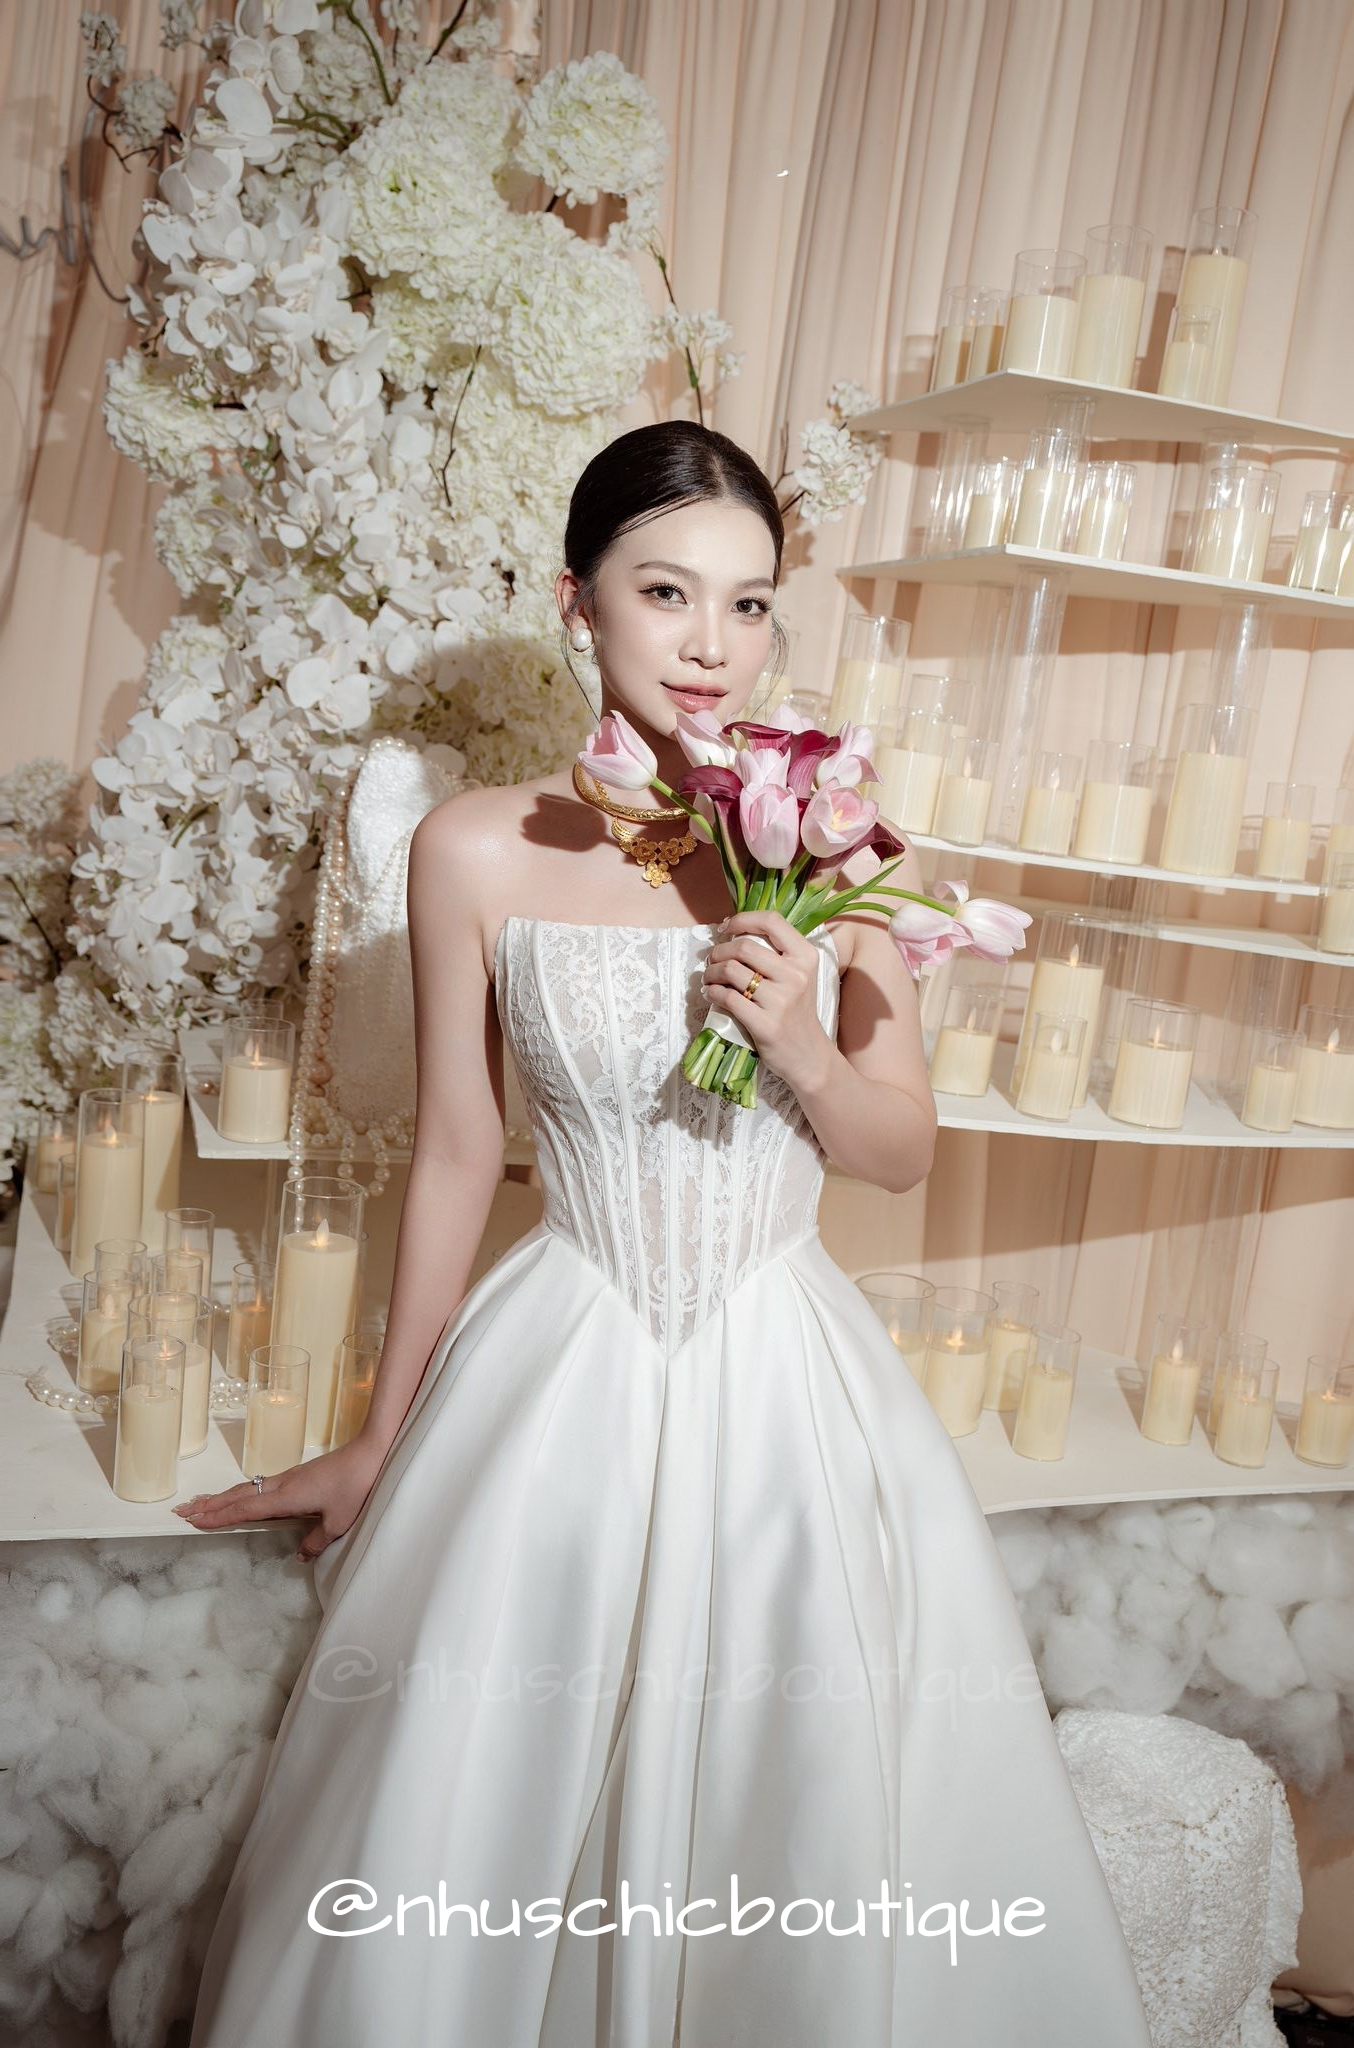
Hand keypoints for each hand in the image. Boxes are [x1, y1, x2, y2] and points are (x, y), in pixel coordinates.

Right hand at [172, 1434, 386, 1561]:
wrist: (372, 1451)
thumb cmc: (356, 1486)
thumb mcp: (339, 1522)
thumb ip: (317, 1540)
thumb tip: (300, 1554)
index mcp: (287, 1497)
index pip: (244, 1509)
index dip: (218, 1517)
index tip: (193, 1521)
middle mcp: (282, 1485)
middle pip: (238, 1496)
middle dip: (209, 1505)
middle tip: (181, 1512)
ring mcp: (290, 1478)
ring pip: (248, 1489)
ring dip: (223, 1498)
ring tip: (202, 1504)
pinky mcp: (299, 1476)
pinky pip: (261, 1486)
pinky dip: (242, 1493)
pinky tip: (242, 1498)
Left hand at [702, 909, 834, 1092]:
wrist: (809, 1055)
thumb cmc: (797, 1012)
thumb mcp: (798, 977)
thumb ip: (776, 954)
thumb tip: (733, 932)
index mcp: (805, 957)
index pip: (771, 921)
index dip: (742, 919)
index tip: (725, 928)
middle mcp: (796, 975)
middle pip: (743, 946)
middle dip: (719, 951)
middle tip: (712, 960)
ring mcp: (782, 1000)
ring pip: (731, 970)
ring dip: (711, 972)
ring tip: (709, 979)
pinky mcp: (766, 1023)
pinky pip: (727, 997)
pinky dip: (712, 992)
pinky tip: (710, 993)